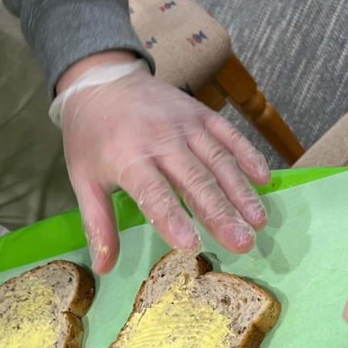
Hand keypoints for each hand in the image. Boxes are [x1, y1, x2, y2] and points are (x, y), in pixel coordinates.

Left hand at [56, 51, 269, 272]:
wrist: (101, 78)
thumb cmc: (91, 136)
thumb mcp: (83, 179)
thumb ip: (98, 224)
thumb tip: (105, 268)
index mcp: (128, 158)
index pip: (154, 193)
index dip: (173, 219)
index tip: (193, 245)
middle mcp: (161, 139)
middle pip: (196, 181)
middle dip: (221, 214)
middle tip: (243, 243)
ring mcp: (185, 124)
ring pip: (219, 160)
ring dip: (241, 192)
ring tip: (259, 221)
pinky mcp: (200, 113)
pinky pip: (229, 134)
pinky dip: (248, 155)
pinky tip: (264, 179)